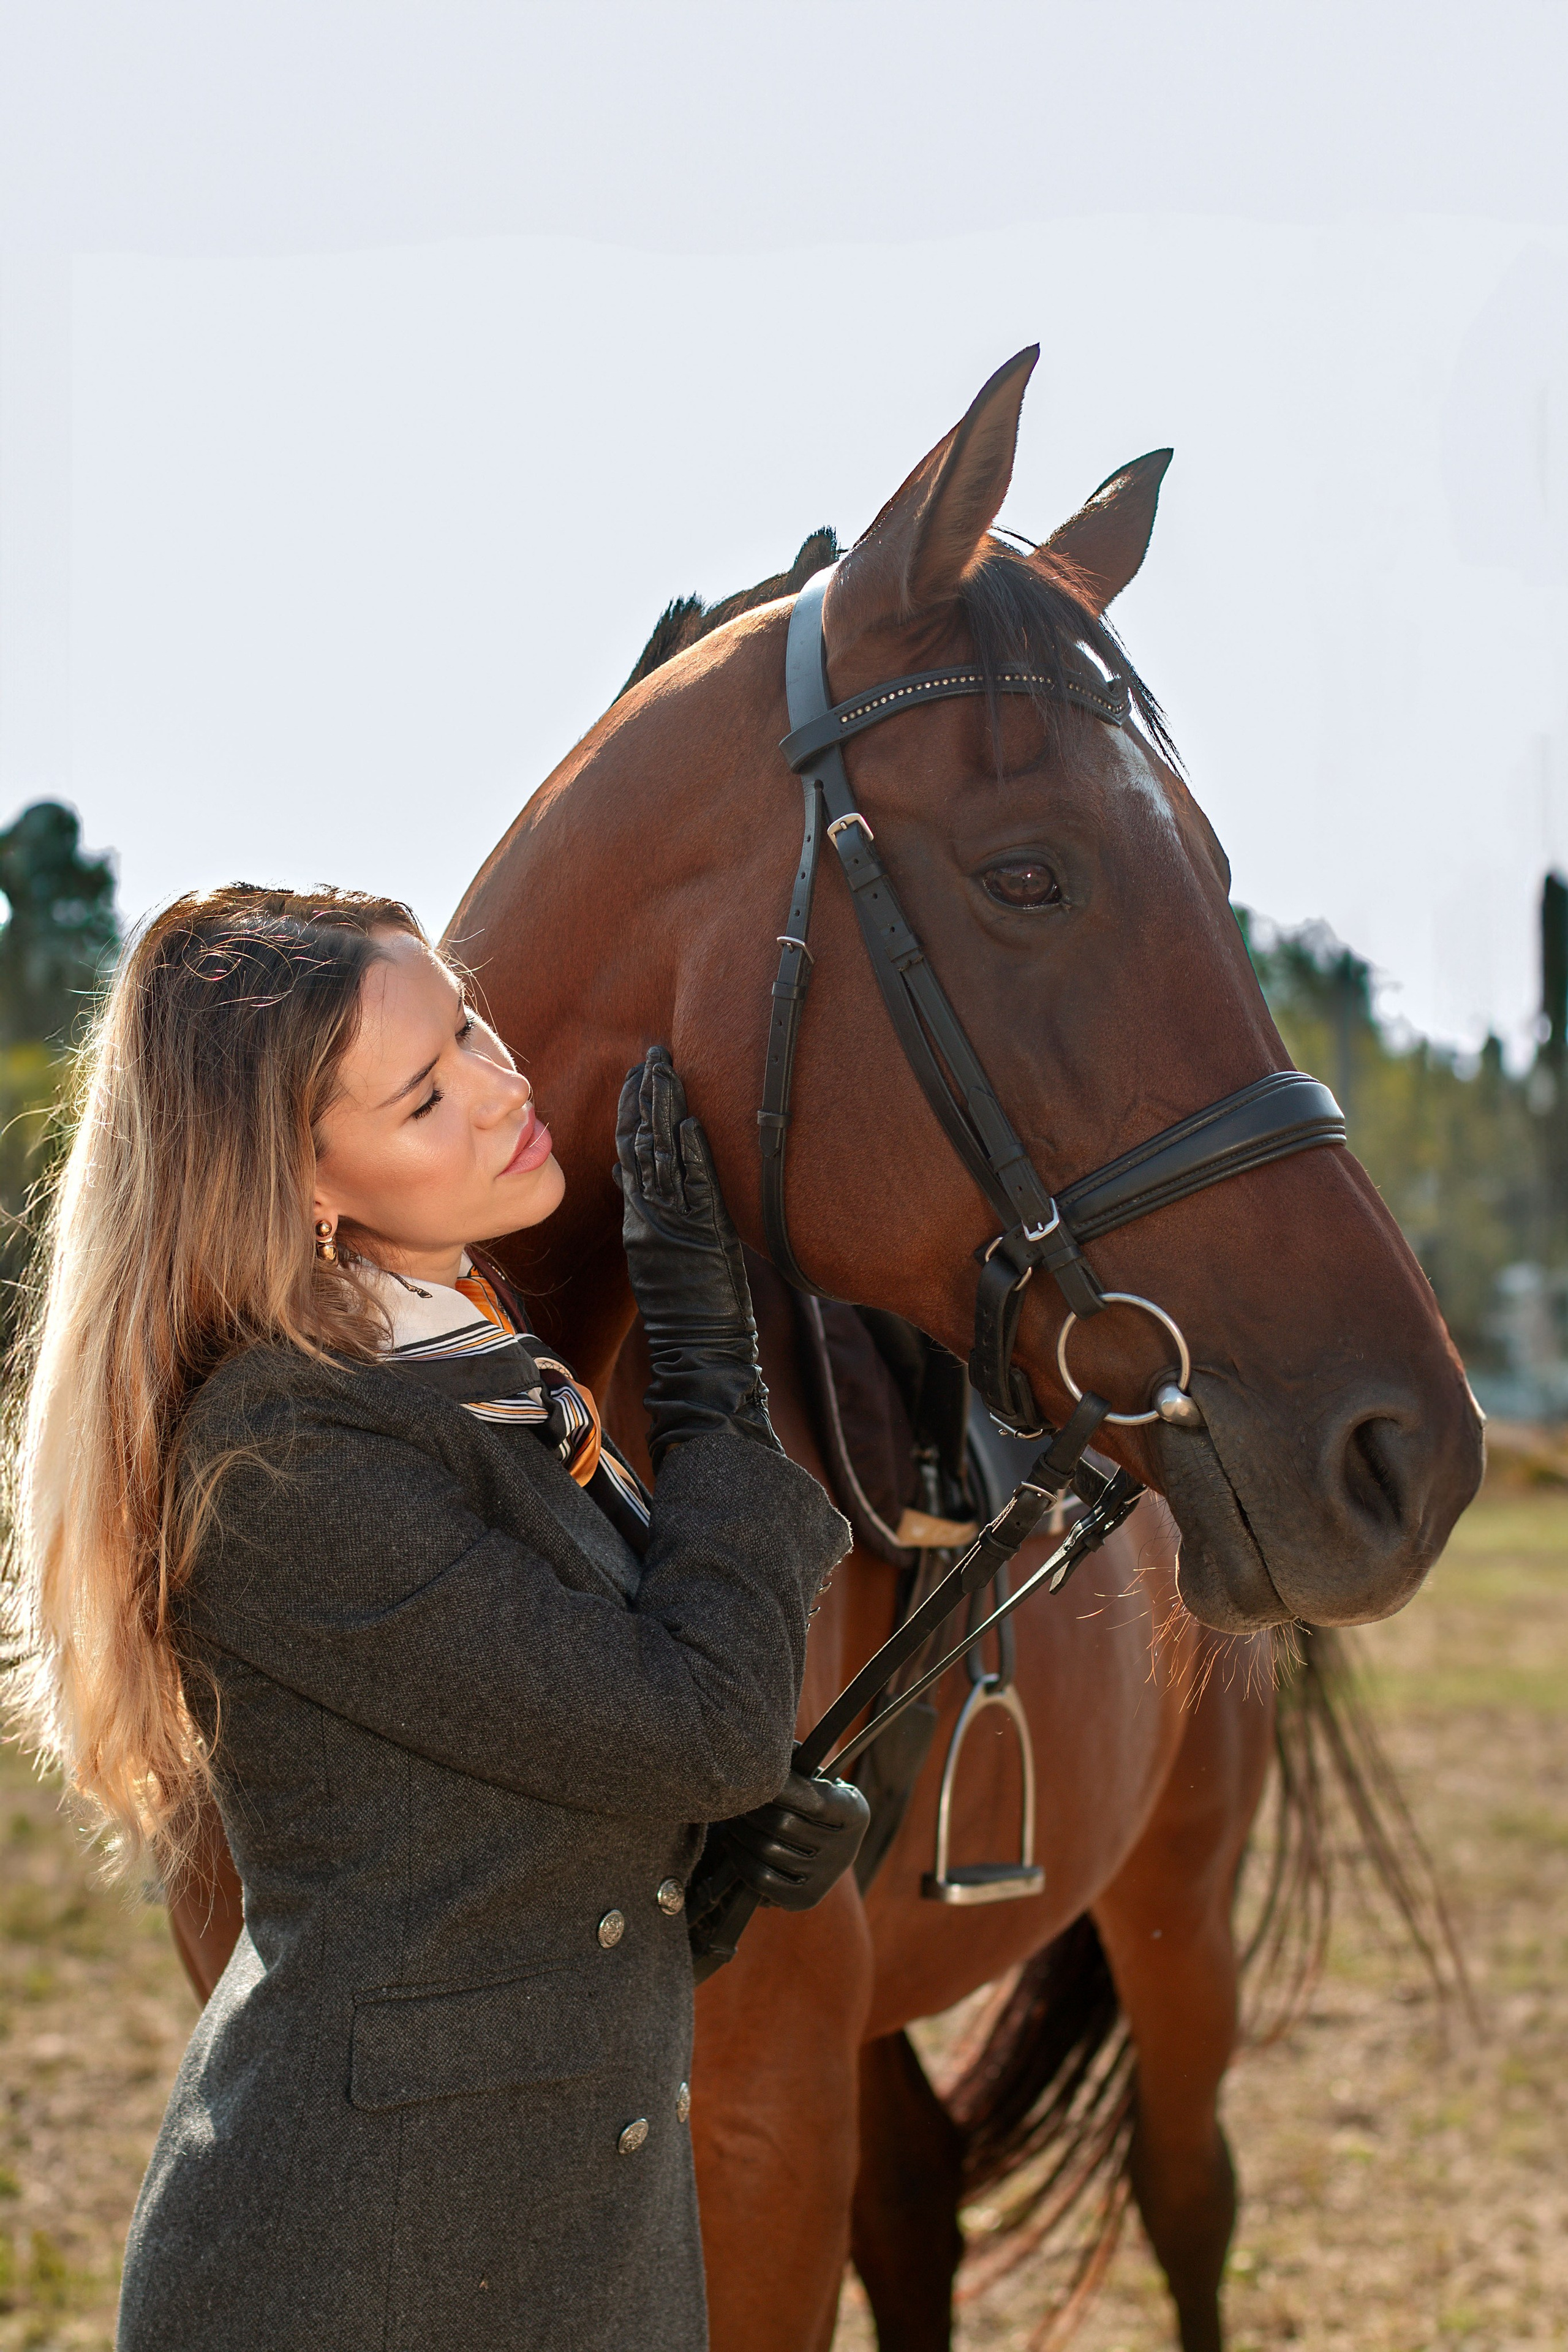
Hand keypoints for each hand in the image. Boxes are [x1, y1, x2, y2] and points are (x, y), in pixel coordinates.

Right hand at [615, 1046, 779, 1468]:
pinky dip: (688, 1155)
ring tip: (665, 1070)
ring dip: (665, 1111)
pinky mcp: (698, 1236)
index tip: (638, 1073)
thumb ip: (642, 1209)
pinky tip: (687, 1123)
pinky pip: (691, 1188)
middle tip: (653, 1054)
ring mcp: (674, 1224)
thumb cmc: (683, 1310)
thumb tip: (630, 1171)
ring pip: (663, 1156)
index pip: (632, 1149)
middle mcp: (652, 1214)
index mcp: (642, 1217)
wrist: (695, 1352)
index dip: (635, 1109)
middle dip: (648, 1095)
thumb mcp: (653, 1253)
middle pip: (645, 1142)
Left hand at [709, 1768, 870, 1912]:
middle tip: (733, 1798)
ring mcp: (826, 1878)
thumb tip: (768, 1746)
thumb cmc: (814, 1799)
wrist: (827, 1846)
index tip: (751, 1774)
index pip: (809, 1797)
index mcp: (854, 1812)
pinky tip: (733, 1844)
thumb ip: (797, 1761)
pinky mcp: (805, 1900)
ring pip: (768, 1851)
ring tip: (730, 1818)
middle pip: (782, 1824)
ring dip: (739, 1832)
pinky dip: (740, 1861)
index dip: (776, 1785)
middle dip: (750, 1809)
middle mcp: (845, 1849)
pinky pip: (762, 1881)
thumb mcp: (817, 1777)